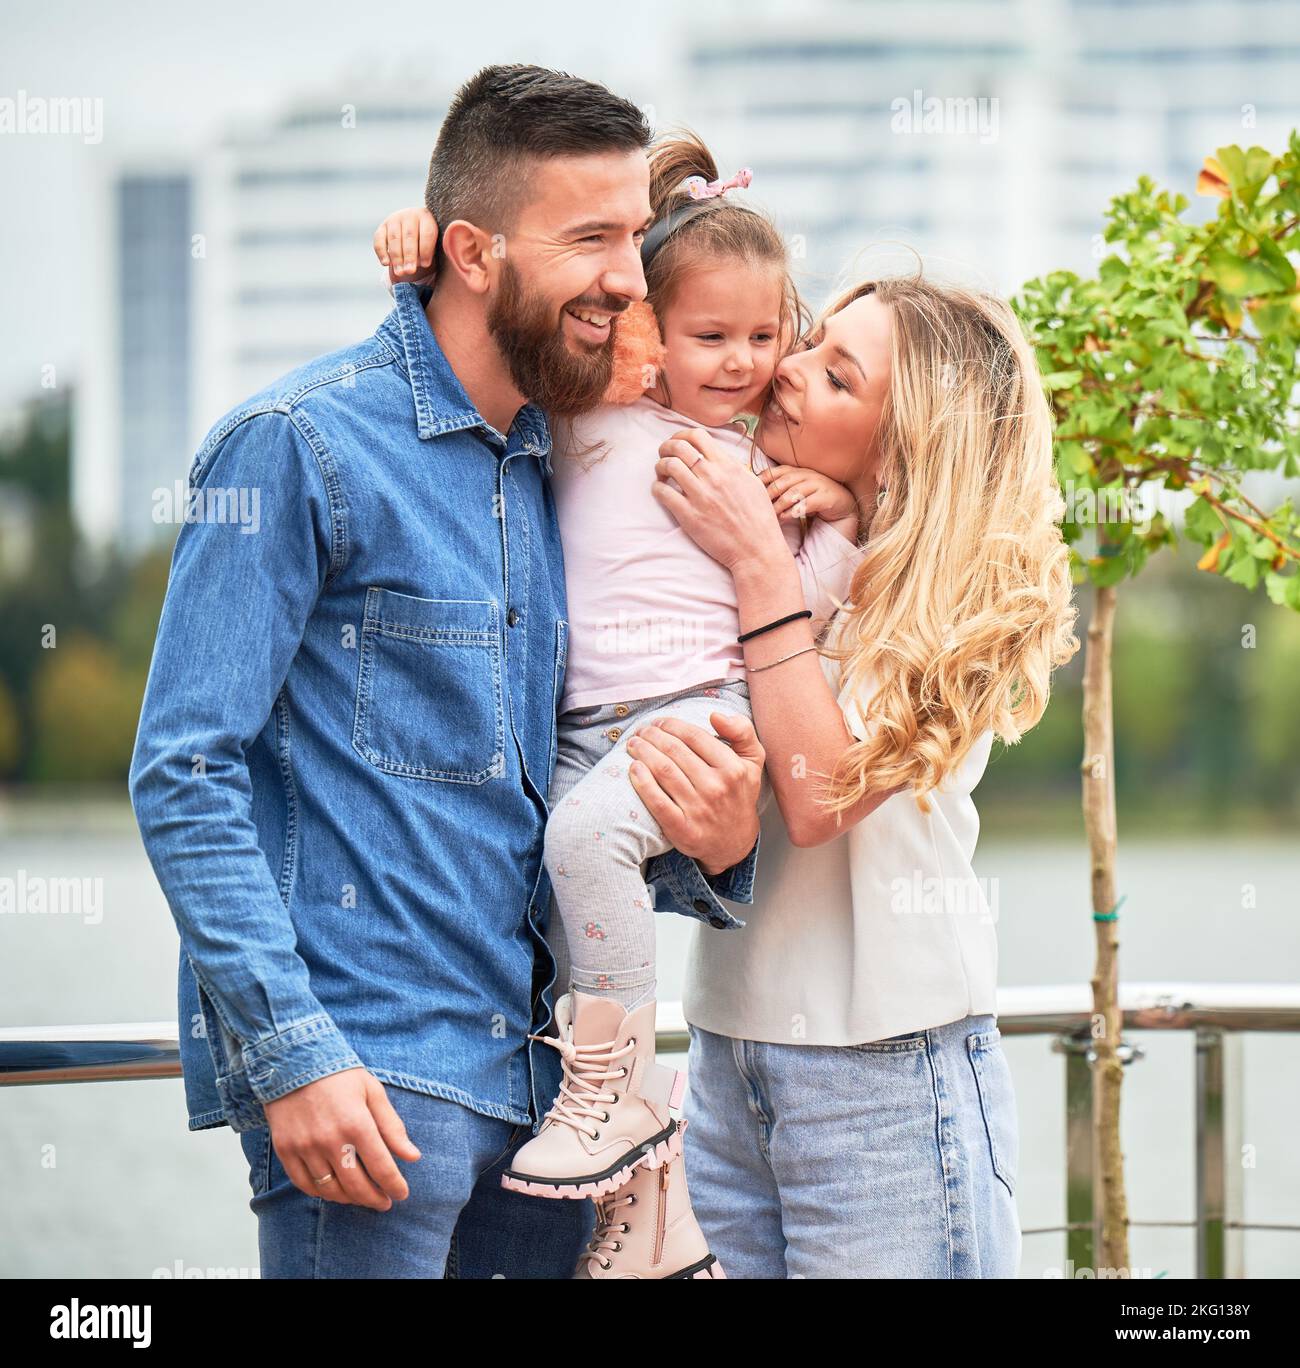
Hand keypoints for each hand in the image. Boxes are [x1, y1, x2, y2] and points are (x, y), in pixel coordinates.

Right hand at [263, 1066, 421, 1208]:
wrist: (293, 1061)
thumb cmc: (339, 1074)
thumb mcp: (372, 1092)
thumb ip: (392, 1126)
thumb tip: (413, 1156)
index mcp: (357, 1124)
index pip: (381, 1168)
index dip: (394, 1185)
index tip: (401, 1194)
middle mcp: (330, 1140)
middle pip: (356, 1185)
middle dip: (374, 1199)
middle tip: (384, 1202)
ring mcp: (305, 1147)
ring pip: (329, 1189)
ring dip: (348, 1198)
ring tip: (360, 1197)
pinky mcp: (285, 1150)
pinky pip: (304, 1184)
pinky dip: (320, 1192)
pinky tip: (333, 1190)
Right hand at [373, 207, 438, 285]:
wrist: (414, 229)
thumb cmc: (429, 242)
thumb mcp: (436, 243)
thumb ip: (436, 250)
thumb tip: (430, 265)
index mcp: (427, 217)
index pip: (427, 233)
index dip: (426, 249)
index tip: (425, 265)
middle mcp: (410, 214)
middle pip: (409, 236)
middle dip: (409, 256)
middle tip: (410, 271)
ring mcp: (395, 219)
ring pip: (394, 239)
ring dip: (396, 257)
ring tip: (400, 273)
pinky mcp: (382, 226)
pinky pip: (379, 239)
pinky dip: (381, 252)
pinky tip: (385, 264)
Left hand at [625, 711, 764, 876]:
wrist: (734, 842)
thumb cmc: (738, 794)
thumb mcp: (752, 761)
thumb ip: (742, 731)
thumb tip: (715, 715)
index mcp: (733, 769)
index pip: (694, 736)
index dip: (672, 725)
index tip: (660, 722)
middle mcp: (717, 788)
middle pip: (675, 751)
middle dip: (653, 735)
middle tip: (642, 731)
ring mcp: (699, 810)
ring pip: (663, 771)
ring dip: (643, 752)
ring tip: (633, 745)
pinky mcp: (683, 829)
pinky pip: (657, 801)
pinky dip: (642, 782)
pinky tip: (633, 768)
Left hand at [654, 428, 788, 573]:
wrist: (757, 549)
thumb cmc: (758, 519)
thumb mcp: (753, 484)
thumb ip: (734, 468)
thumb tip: (719, 458)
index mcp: (729, 466)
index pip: (698, 436)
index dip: (681, 435)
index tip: (677, 443)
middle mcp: (713, 476)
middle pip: (679, 447)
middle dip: (666, 448)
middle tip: (664, 455)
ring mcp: (700, 496)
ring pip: (668, 466)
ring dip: (660, 467)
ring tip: (661, 474)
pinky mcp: (689, 515)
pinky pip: (663, 493)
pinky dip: (657, 488)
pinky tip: (660, 492)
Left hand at [759, 464, 857, 525]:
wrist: (841, 506)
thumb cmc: (812, 500)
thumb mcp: (795, 493)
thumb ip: (779, 491)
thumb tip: (755, 496)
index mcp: (798, 472)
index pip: (778, 471)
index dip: (764, 478)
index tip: (752, 490)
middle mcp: (808, 475)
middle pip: (784, 481)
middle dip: (770, 494)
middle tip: (760, 507)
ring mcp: (819, 484)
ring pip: (795, 492)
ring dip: (781, 504)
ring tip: (772, 515)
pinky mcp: (828, 497)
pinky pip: (809, 502)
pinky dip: (796, 510)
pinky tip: (787, 517)